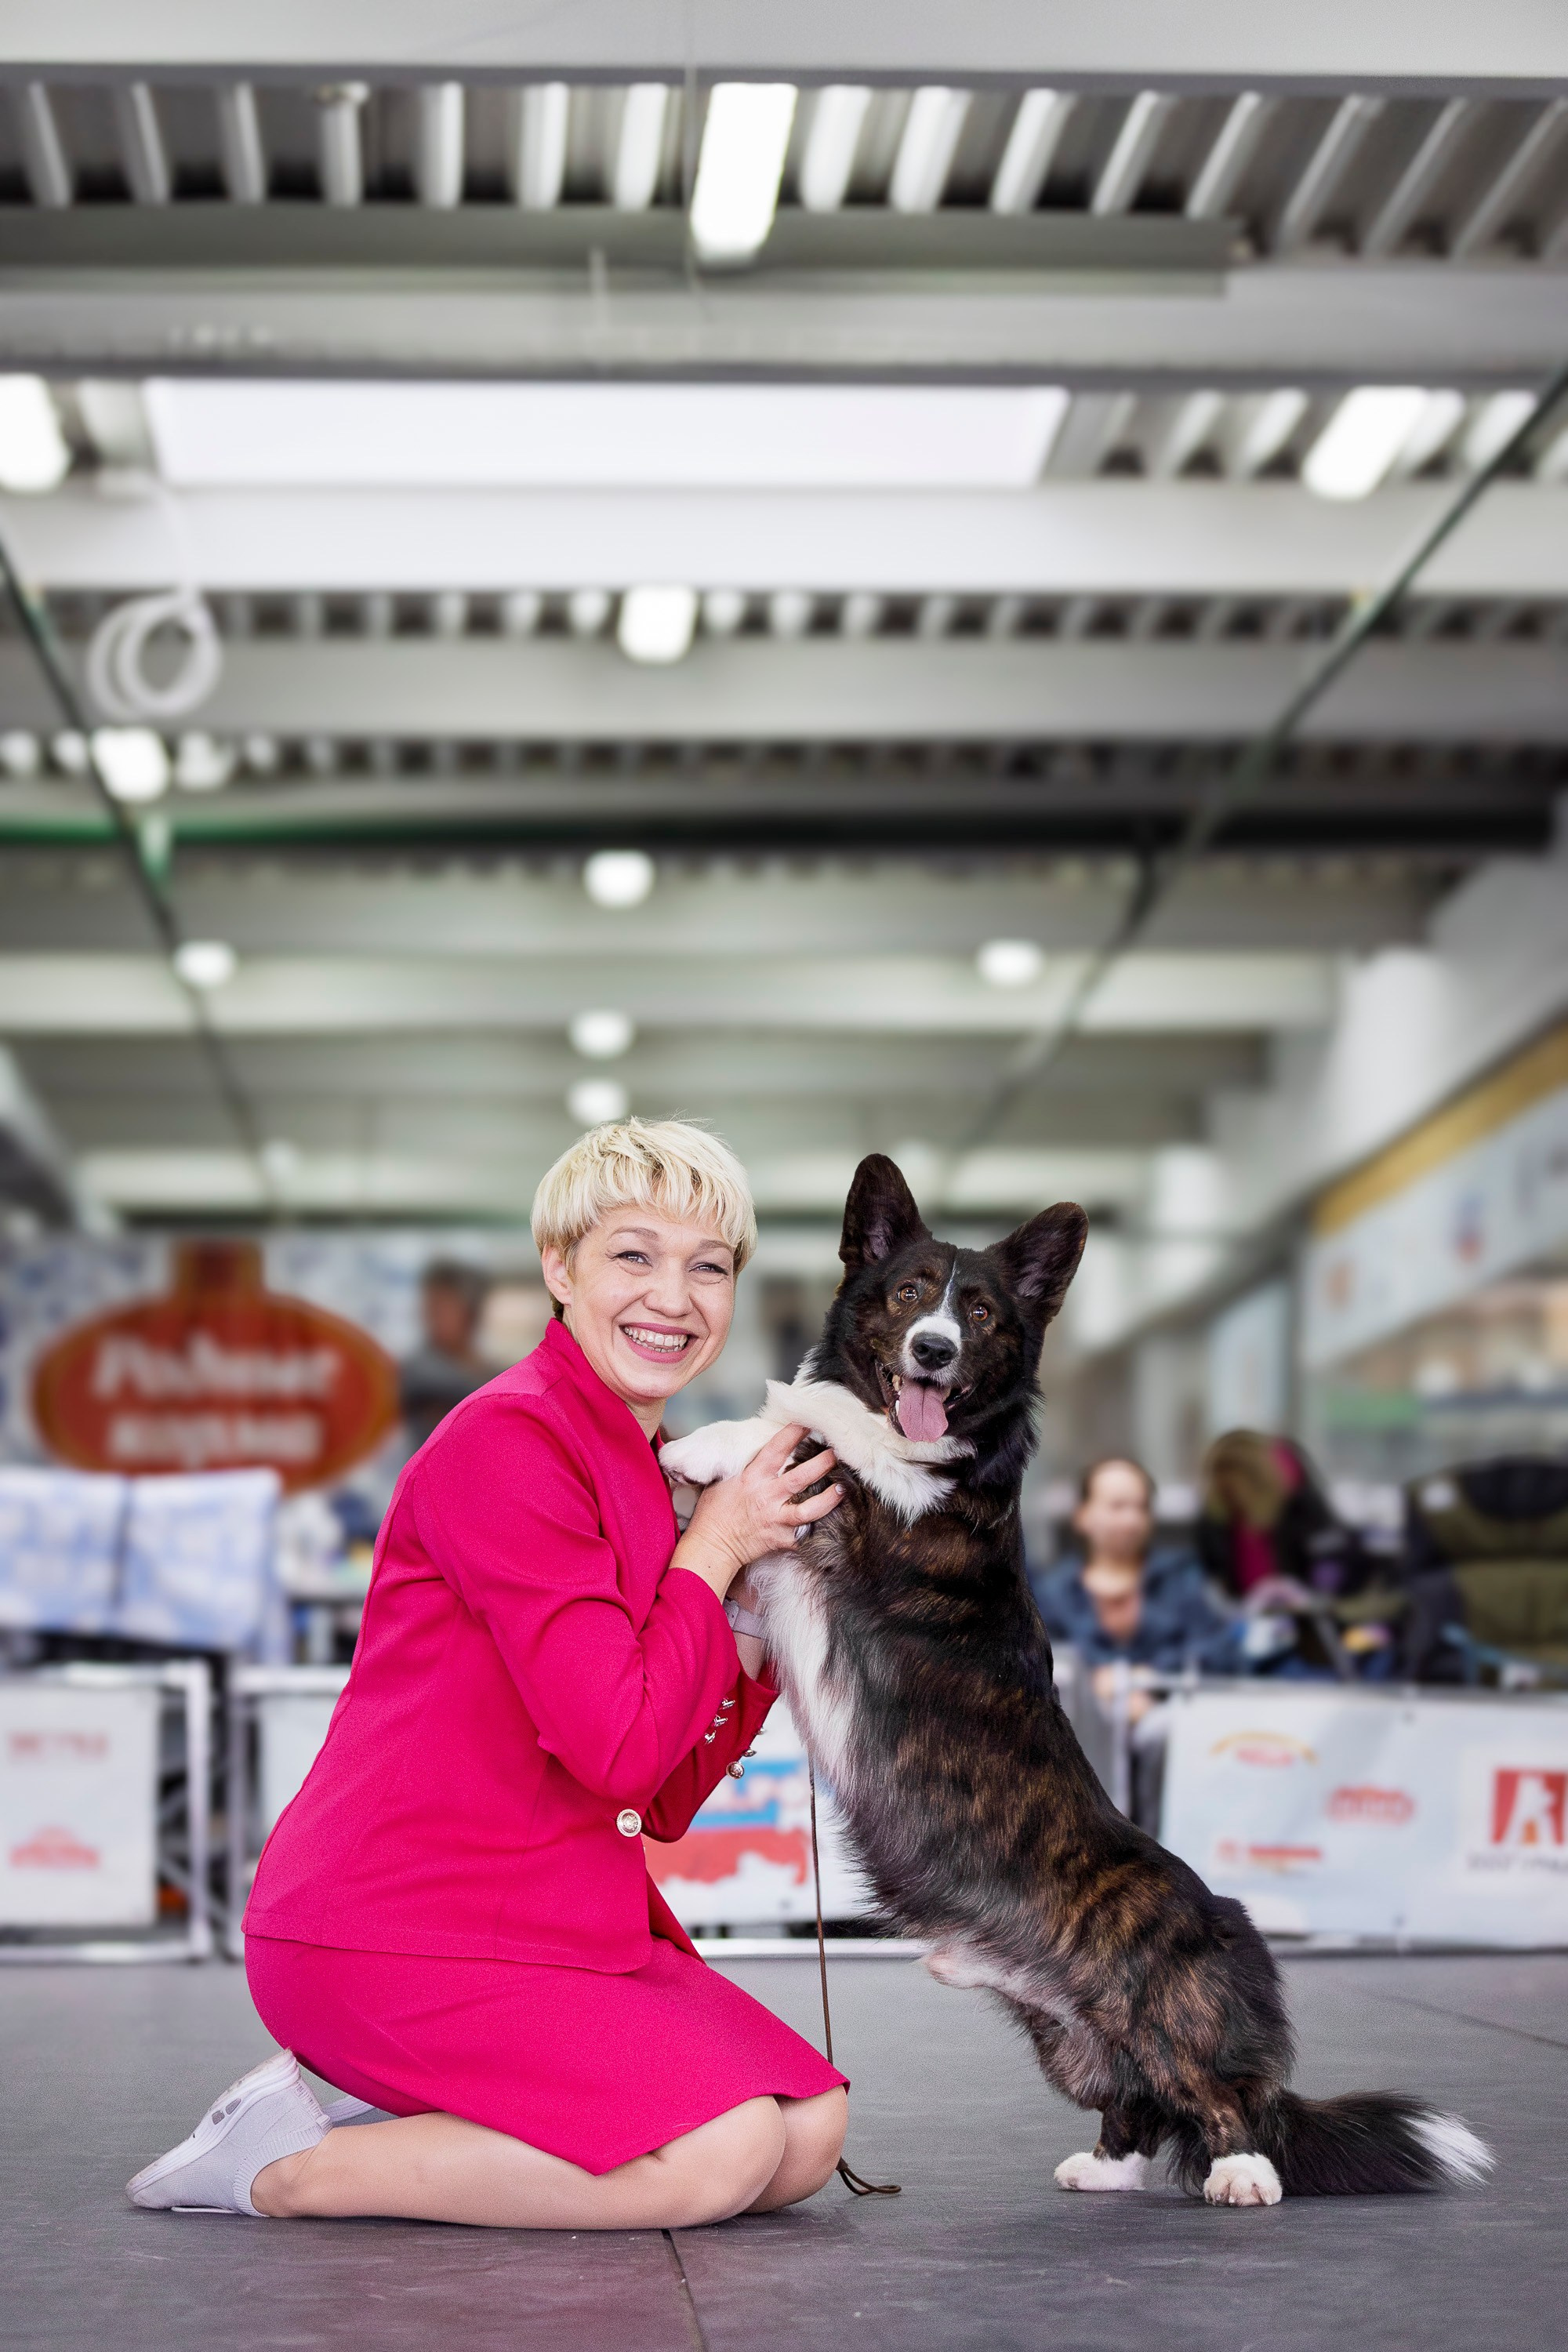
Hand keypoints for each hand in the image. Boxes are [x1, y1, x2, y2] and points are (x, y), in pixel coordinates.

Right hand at [670, 1423, 841, 1600]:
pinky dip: (820, 1528)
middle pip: (800, 1478)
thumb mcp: (723, 1480)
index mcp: (752, 1478)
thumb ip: (745, 1466)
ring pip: (809, 1509)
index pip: (776, 1450)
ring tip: (843, 1488)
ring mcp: (776, 1520)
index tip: (808, 1422)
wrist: (711, 1546)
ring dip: (829, 1499)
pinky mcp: (782, 1539)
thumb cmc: (714, 1512)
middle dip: (822, 1463)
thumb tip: (761, 1449)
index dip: (793, 1434)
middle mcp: (766, 1497)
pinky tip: (835, 1521)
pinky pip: (806, 1534)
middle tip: (837, 1452)